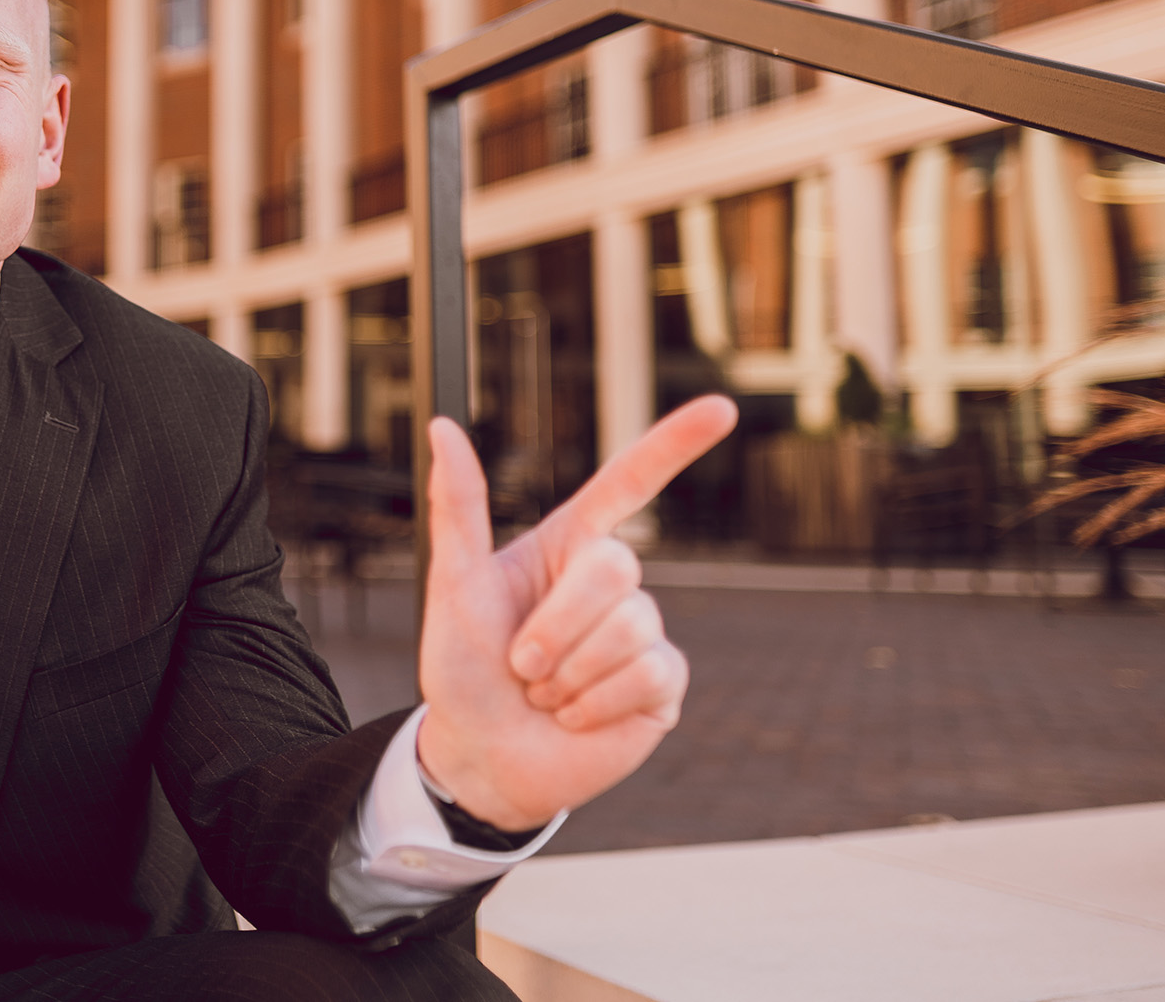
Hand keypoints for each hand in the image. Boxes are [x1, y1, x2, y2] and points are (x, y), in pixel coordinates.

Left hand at [414, 396, 736, 830]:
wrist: (479, 757)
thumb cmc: (462, 669)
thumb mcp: (453, 587)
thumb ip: (457, 508)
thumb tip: (442, 427)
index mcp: (568, 547)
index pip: (629, 483)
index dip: (675, 444)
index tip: (723, 408)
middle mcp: (612, 585)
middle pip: (615, 566)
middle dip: (554, 624)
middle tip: (521, 663)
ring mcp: (643, 634)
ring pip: (631, 625)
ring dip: (569, 671)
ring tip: (544, 693)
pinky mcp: (662, 686)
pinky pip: (648, 674)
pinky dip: (596, 702)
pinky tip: (575, 717)